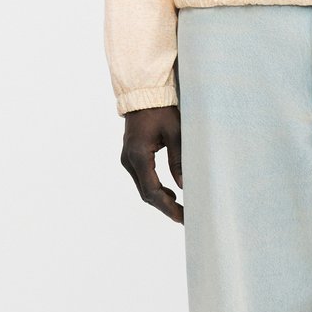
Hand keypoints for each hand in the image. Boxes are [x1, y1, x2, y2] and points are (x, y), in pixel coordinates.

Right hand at [121, 105, 183, 223]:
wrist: (144, 93)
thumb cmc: (161, 110)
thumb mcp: (175, 133)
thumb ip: (178, 160)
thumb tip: (184, 185)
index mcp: (139, 155)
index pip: (152, 191)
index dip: (168, 206)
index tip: (182, 216)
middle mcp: (129, 160)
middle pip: (146, 193)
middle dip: (165, 206)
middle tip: (183, 217)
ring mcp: (127, 158)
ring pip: (143, 187)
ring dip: (159, 198)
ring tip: (179, 207)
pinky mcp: (131, 156)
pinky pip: (141, 178)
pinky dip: (154, 187)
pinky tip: (168, 191)